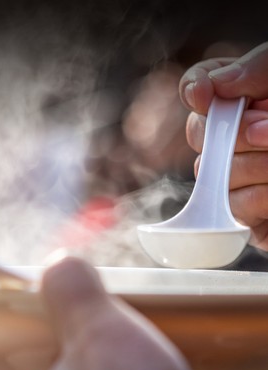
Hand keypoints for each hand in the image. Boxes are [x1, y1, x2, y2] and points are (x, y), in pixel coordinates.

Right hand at [179, 42, 267, 250]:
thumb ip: (261, 69)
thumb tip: (217, 84)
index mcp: (248, 97)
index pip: (201, 86)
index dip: (196, 89)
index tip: (205, 95)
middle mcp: (237, 136)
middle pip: (201, 133)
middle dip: (233, 132)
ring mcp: (240, 175)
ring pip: (215, 173)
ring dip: (255, 166)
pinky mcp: (250, 212)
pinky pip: (233, 207)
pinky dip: (259, 198)